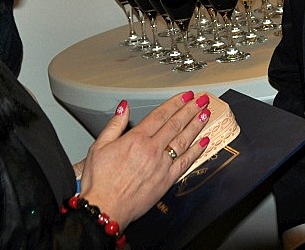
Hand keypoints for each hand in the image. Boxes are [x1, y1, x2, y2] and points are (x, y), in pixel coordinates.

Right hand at [78, 91, 210, 228]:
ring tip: (205, 114)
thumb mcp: (99, 147)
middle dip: (190, 110)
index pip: (161, 115)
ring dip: (196, 126)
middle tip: (201, 100)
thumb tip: (123, 107)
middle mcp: (151, 150)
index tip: (185, 96)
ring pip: (184, 140)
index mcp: (136, 139)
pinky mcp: (166, 181)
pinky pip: (186, 162)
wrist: (104, 209)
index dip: (175, 103)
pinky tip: (204, 142)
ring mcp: (161, 165)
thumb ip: (114, 125)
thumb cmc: (99, 182)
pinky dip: (196, 151)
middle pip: (176, 124)